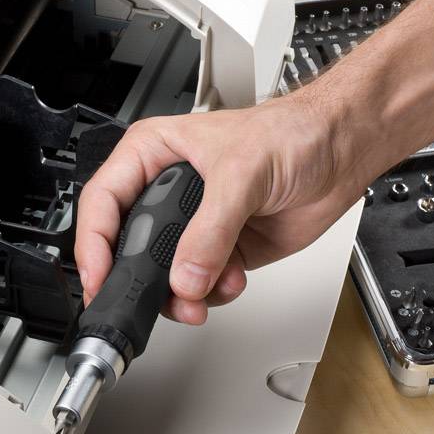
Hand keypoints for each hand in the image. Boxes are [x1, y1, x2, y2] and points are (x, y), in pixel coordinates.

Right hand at [74, 93, 373, 324]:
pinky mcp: (222, 250)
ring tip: (205, 292)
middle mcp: (168, 191)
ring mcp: (195, 226)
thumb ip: (210, 230)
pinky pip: (200, 286)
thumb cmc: (293, 132)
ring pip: (164, 276)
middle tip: (153, 301)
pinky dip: (214, 293)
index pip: (104, 203)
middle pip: (129, 248)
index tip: (100, 278)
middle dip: (144, 280)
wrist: (340, 151)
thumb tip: (186, 275)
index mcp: (154, 155)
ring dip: (184, 294)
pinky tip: (234, 277)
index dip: (93, 243)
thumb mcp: (241, 172)